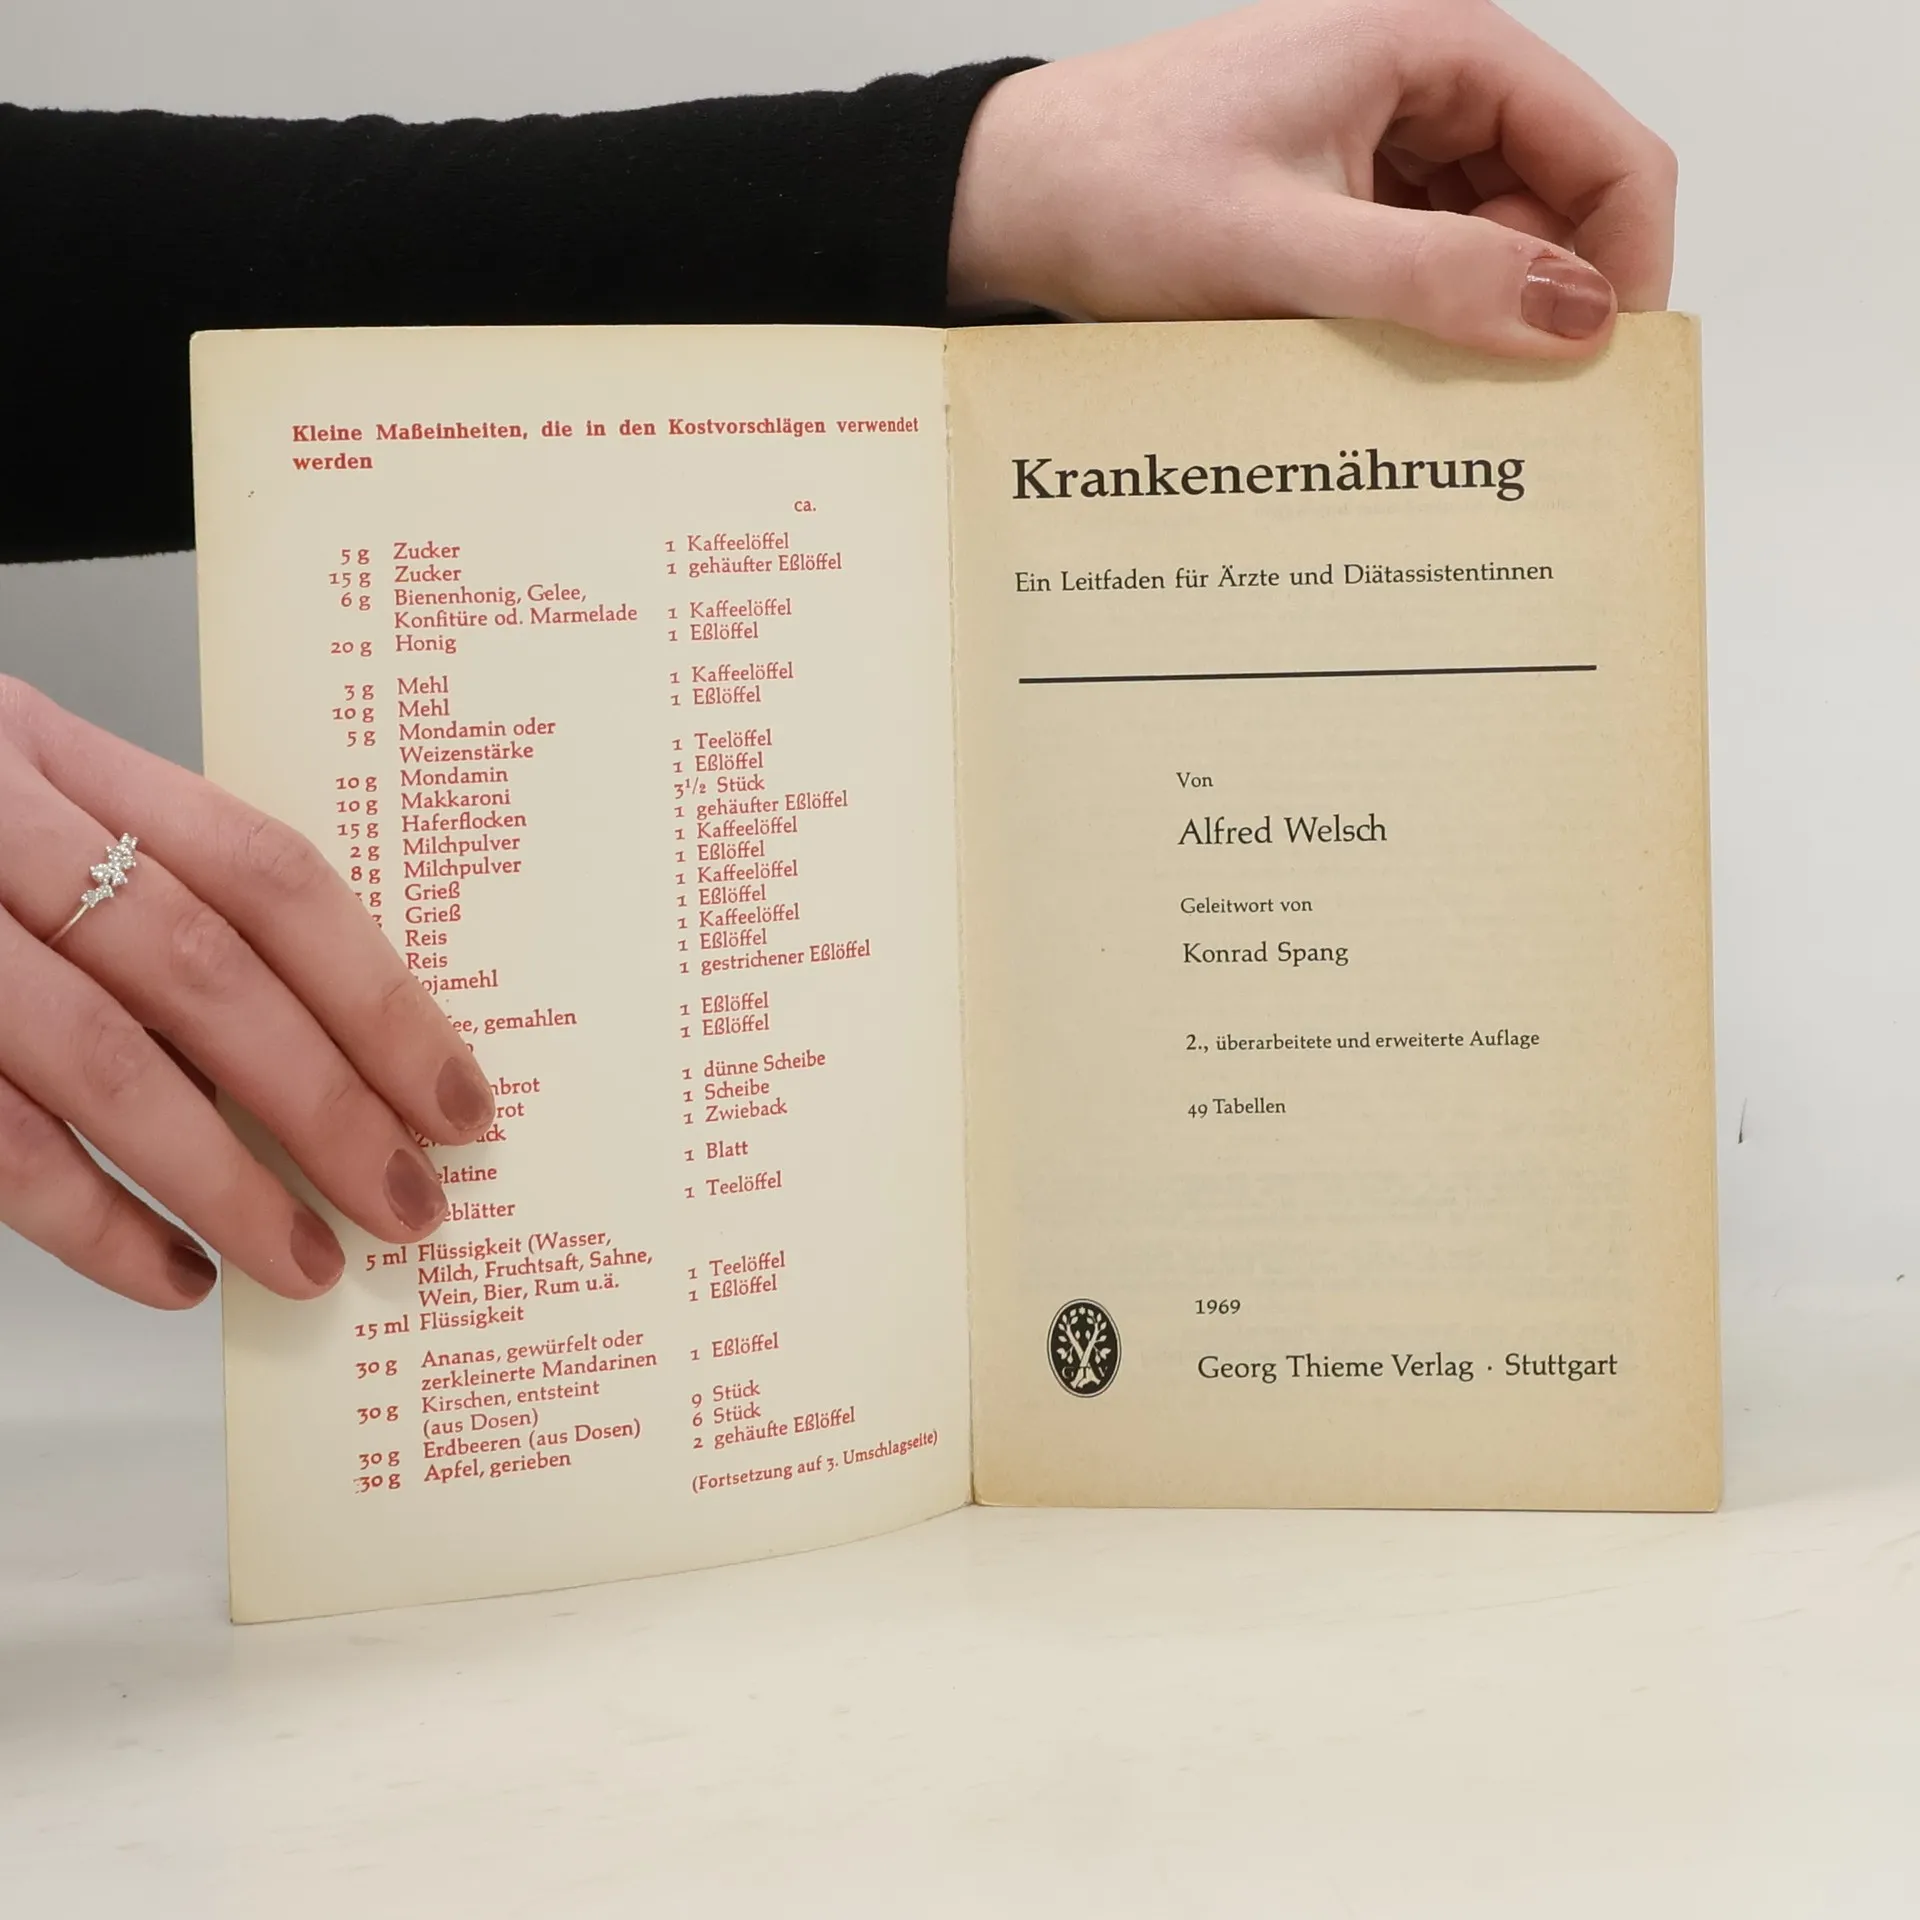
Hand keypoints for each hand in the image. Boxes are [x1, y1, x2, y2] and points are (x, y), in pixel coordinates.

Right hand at [0, 676, 494, 1308]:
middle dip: (326, 1104)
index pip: (269, 874)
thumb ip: (151, 888)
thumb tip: (326, 1049)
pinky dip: (90, 1222)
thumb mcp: (25, 801)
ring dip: (224, 1180)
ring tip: (311, 1263)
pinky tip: (172, 1275)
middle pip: (205, 970)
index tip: (457, 1099)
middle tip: (410, 1205)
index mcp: (61, 756)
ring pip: (101, 1060)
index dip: (378, 995)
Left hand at [948, 0, 1673, 355]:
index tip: (1596, 376)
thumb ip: (1428, 278)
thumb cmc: (1113, 184)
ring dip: (1472, 320)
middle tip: (1496, 406)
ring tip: (1413, 384)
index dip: (1622, 266)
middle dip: (1540, 304)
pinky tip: (1374, 365)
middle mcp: (1426, 84)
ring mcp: (1386, 143)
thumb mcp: (1278, 244)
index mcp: (1435, 46)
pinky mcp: (1347, 198)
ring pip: (1492, 245)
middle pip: (1558, 204)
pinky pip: (1424, 265)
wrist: (1012, 195)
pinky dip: (1417, 321)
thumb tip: (1569, 314)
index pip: (1607, 150)